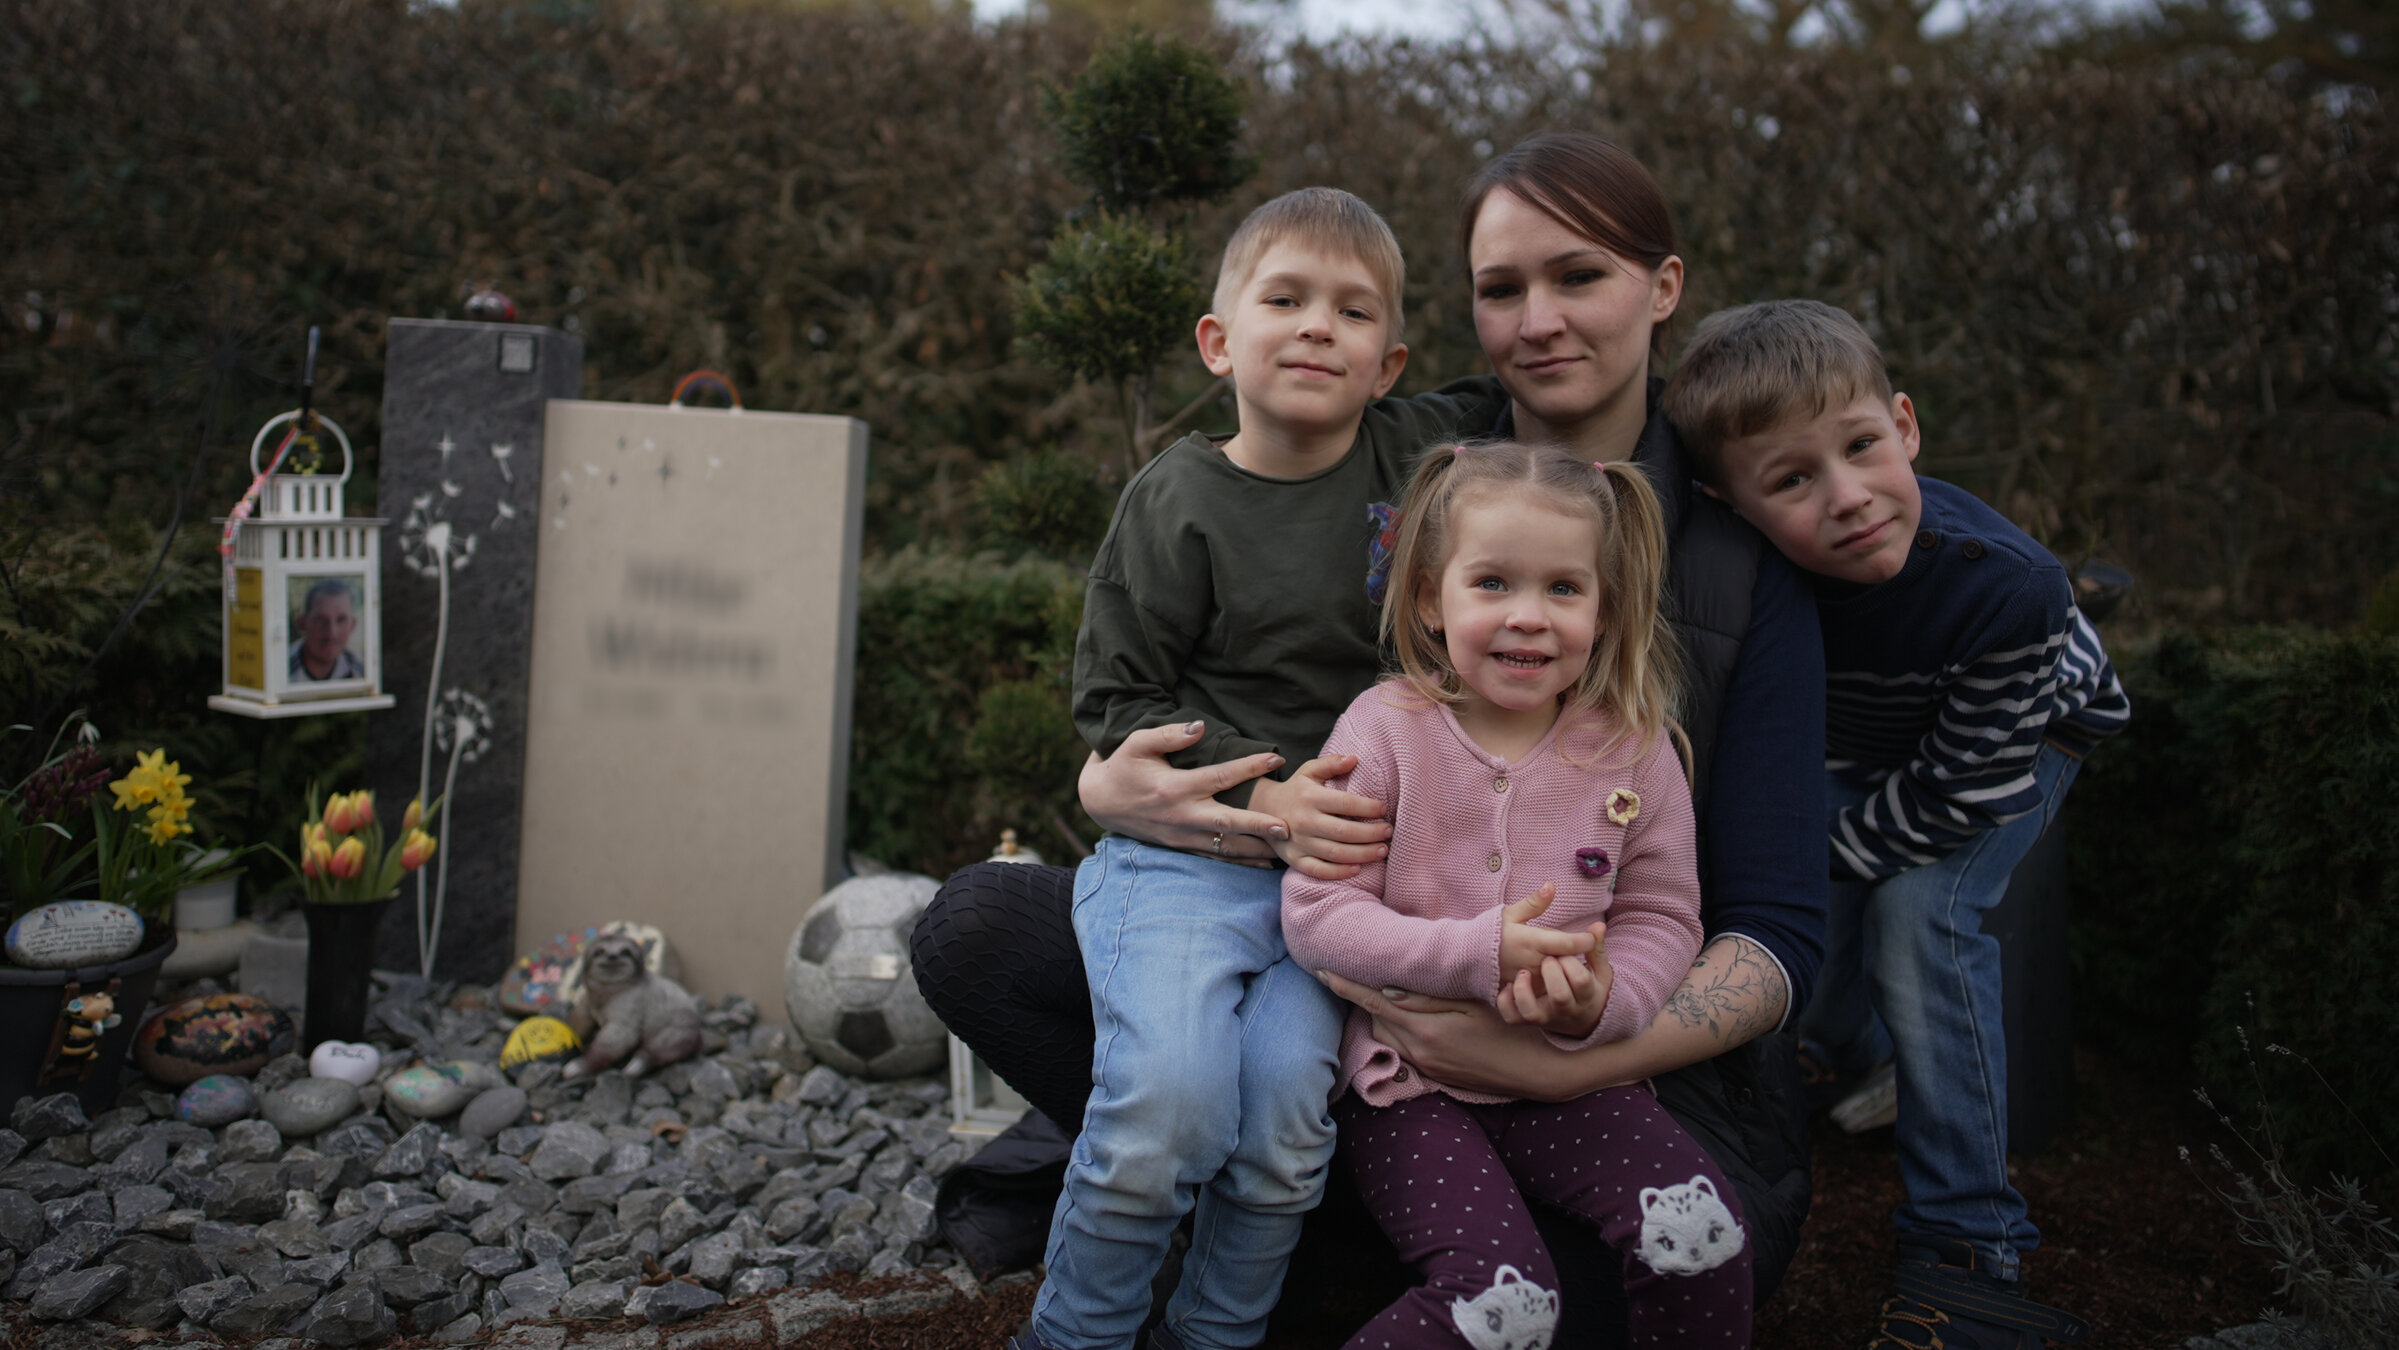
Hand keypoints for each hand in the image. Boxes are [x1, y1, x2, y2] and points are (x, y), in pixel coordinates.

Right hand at [1078, 721, 1285, 863]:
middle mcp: (1180, 814)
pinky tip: (1264, 865)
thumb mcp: (1138, 742)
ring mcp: (1180, 835)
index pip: (1219, 776)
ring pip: (1224, 846)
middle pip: (1226, 822)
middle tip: (1286, 828)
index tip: (1277, 758)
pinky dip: (1240, 862)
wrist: (1100, 801)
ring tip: (1286, 851)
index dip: (1249, 767)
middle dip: (1257, 825)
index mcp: (1174, 787)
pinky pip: (1214, 858)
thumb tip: (1199, 726)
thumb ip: (1169, 734)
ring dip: (1255, 850)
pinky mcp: (1180, 847)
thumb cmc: (1123, 765)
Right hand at [1248, 755, 1390, 879]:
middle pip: (1344, 832)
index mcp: (1310, 798)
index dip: (1368, 808)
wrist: (1262, 810)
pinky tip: (1358, 869)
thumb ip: (1331, 763)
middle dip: (1372, 834)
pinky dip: (1339, 873)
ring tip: (1383, 851)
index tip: (1384, 809)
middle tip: (1389, 832)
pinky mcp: (1295, 860)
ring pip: (1336, 853)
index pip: (1346, 804)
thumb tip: (1355, 758)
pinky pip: (1319, 870)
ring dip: (1363, 854)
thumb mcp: (1309, 771)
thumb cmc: (1295, 790)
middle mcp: (1305, 821)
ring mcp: (1299, 843)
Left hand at [1317, 970, 1585, 1101]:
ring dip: (1383, 1018)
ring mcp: (1428, 1067)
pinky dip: (1401, 1032)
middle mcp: (1420, 1052)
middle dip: (1365, 1001)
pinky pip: (1405, 1051)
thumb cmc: (1512, 1028)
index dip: (1347, 987)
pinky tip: (1414, 1018)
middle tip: (1360, 975)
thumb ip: (1430, 997)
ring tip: (1388, 995)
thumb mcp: (1474, 1003)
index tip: (1324, 971)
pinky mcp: (1436, 1076)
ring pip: (1388, 1038)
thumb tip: (1389, 989)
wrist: (1538, 1073)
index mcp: (1426, 1030)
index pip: (1373, 1005)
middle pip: (1375, 1023)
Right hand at [1497, 883, 1597, 984]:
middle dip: (1578, 952)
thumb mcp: (1511, 913)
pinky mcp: (1529, 989)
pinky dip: (1556, 975)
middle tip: (1583, 941)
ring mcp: (1532, 978)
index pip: (1568, 943)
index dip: (1587, 939)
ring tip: (1564, 954)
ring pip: (1561, 973)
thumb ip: (1534, 903)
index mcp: (1531, 940)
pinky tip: (1555, 967)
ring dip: (1567, 964)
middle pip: (1568, 959)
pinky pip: (1550, 983)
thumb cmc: (1492, 932)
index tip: (1597, 932)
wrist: (1471, 958)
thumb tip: (1551, 885)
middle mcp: (1534, 962)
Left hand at [1497, 920, 1613, 1039]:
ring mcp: (1546, 1017)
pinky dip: (1506, 1003)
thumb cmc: (1588, 988)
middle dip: (1552, 973)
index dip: (1571, 963)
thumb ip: (1595, 948)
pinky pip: (1513, 1018)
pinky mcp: (1528, 1021)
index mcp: (1586, 996)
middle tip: (1547, 960)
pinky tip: (1509, 986)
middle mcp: (1566, 1010)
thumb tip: (1598, 925)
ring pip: (1532, 1013)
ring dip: (1525, 991)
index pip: (1581, 981)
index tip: (1563, 954)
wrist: (1581, 1021)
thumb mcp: (1597, 970)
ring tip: (1524, 973)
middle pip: (1560, 996)